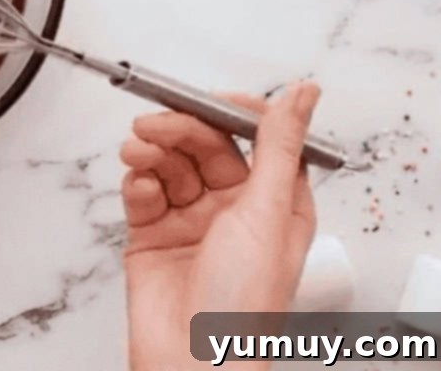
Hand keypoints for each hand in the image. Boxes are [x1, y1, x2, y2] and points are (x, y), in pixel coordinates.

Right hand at [121, 82, 320, 370]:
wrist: (190, 359)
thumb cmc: (242, 307)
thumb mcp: (268, 213)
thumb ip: (278, 146)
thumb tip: (303, 95)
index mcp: (274, 203)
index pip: (256, 138)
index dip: (230, 114)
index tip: (205, 102)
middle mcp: (234, 210)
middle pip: (205, 146)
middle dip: (178, 130)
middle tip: (153, 125)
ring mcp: (191, 221)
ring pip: (169, 164)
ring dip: (151, 152)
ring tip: (138, 155)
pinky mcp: (153, 234)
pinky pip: (142, 192)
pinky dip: (137, 182)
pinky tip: (138, 188)